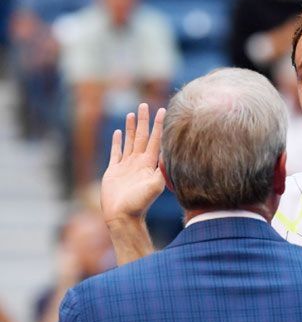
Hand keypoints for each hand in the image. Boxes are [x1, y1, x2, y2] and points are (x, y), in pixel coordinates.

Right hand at [101, 103, 165, 225]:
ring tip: (132, 113)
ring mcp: (126, 166)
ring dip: (130, 128)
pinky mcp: (114, 171)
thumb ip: (161, 172)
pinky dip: (117, 142)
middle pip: (141, 136)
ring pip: (129, 141)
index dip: (158, 126)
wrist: (123, 217)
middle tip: (145, 104)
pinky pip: (116, 153)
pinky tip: (117, 132)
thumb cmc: (139, 204)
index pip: (155, 140)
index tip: (163, 111)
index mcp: (149, 164)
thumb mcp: (154, 187)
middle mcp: (139, 163)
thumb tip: (168, 156)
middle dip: (144, 121)